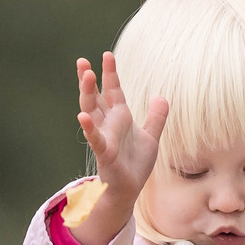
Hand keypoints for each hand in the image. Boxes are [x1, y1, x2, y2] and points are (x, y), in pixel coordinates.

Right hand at [72, 53, 168, 244]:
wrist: (131, 189)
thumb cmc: (136, 164)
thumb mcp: (151, 137)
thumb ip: (156, 117)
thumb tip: (162, 97)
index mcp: (120, 117)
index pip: (113, 90)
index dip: (110, 73)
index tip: (108, 55)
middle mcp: (109, 124)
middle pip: (96, 97)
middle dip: (89, 80)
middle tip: (82, 61)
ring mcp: (104, 137)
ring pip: (92, 112)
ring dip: (87, 94)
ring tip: (86, 75)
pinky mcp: (104, 153)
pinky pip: (95, 138)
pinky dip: (89, 128)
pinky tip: (82, 116)